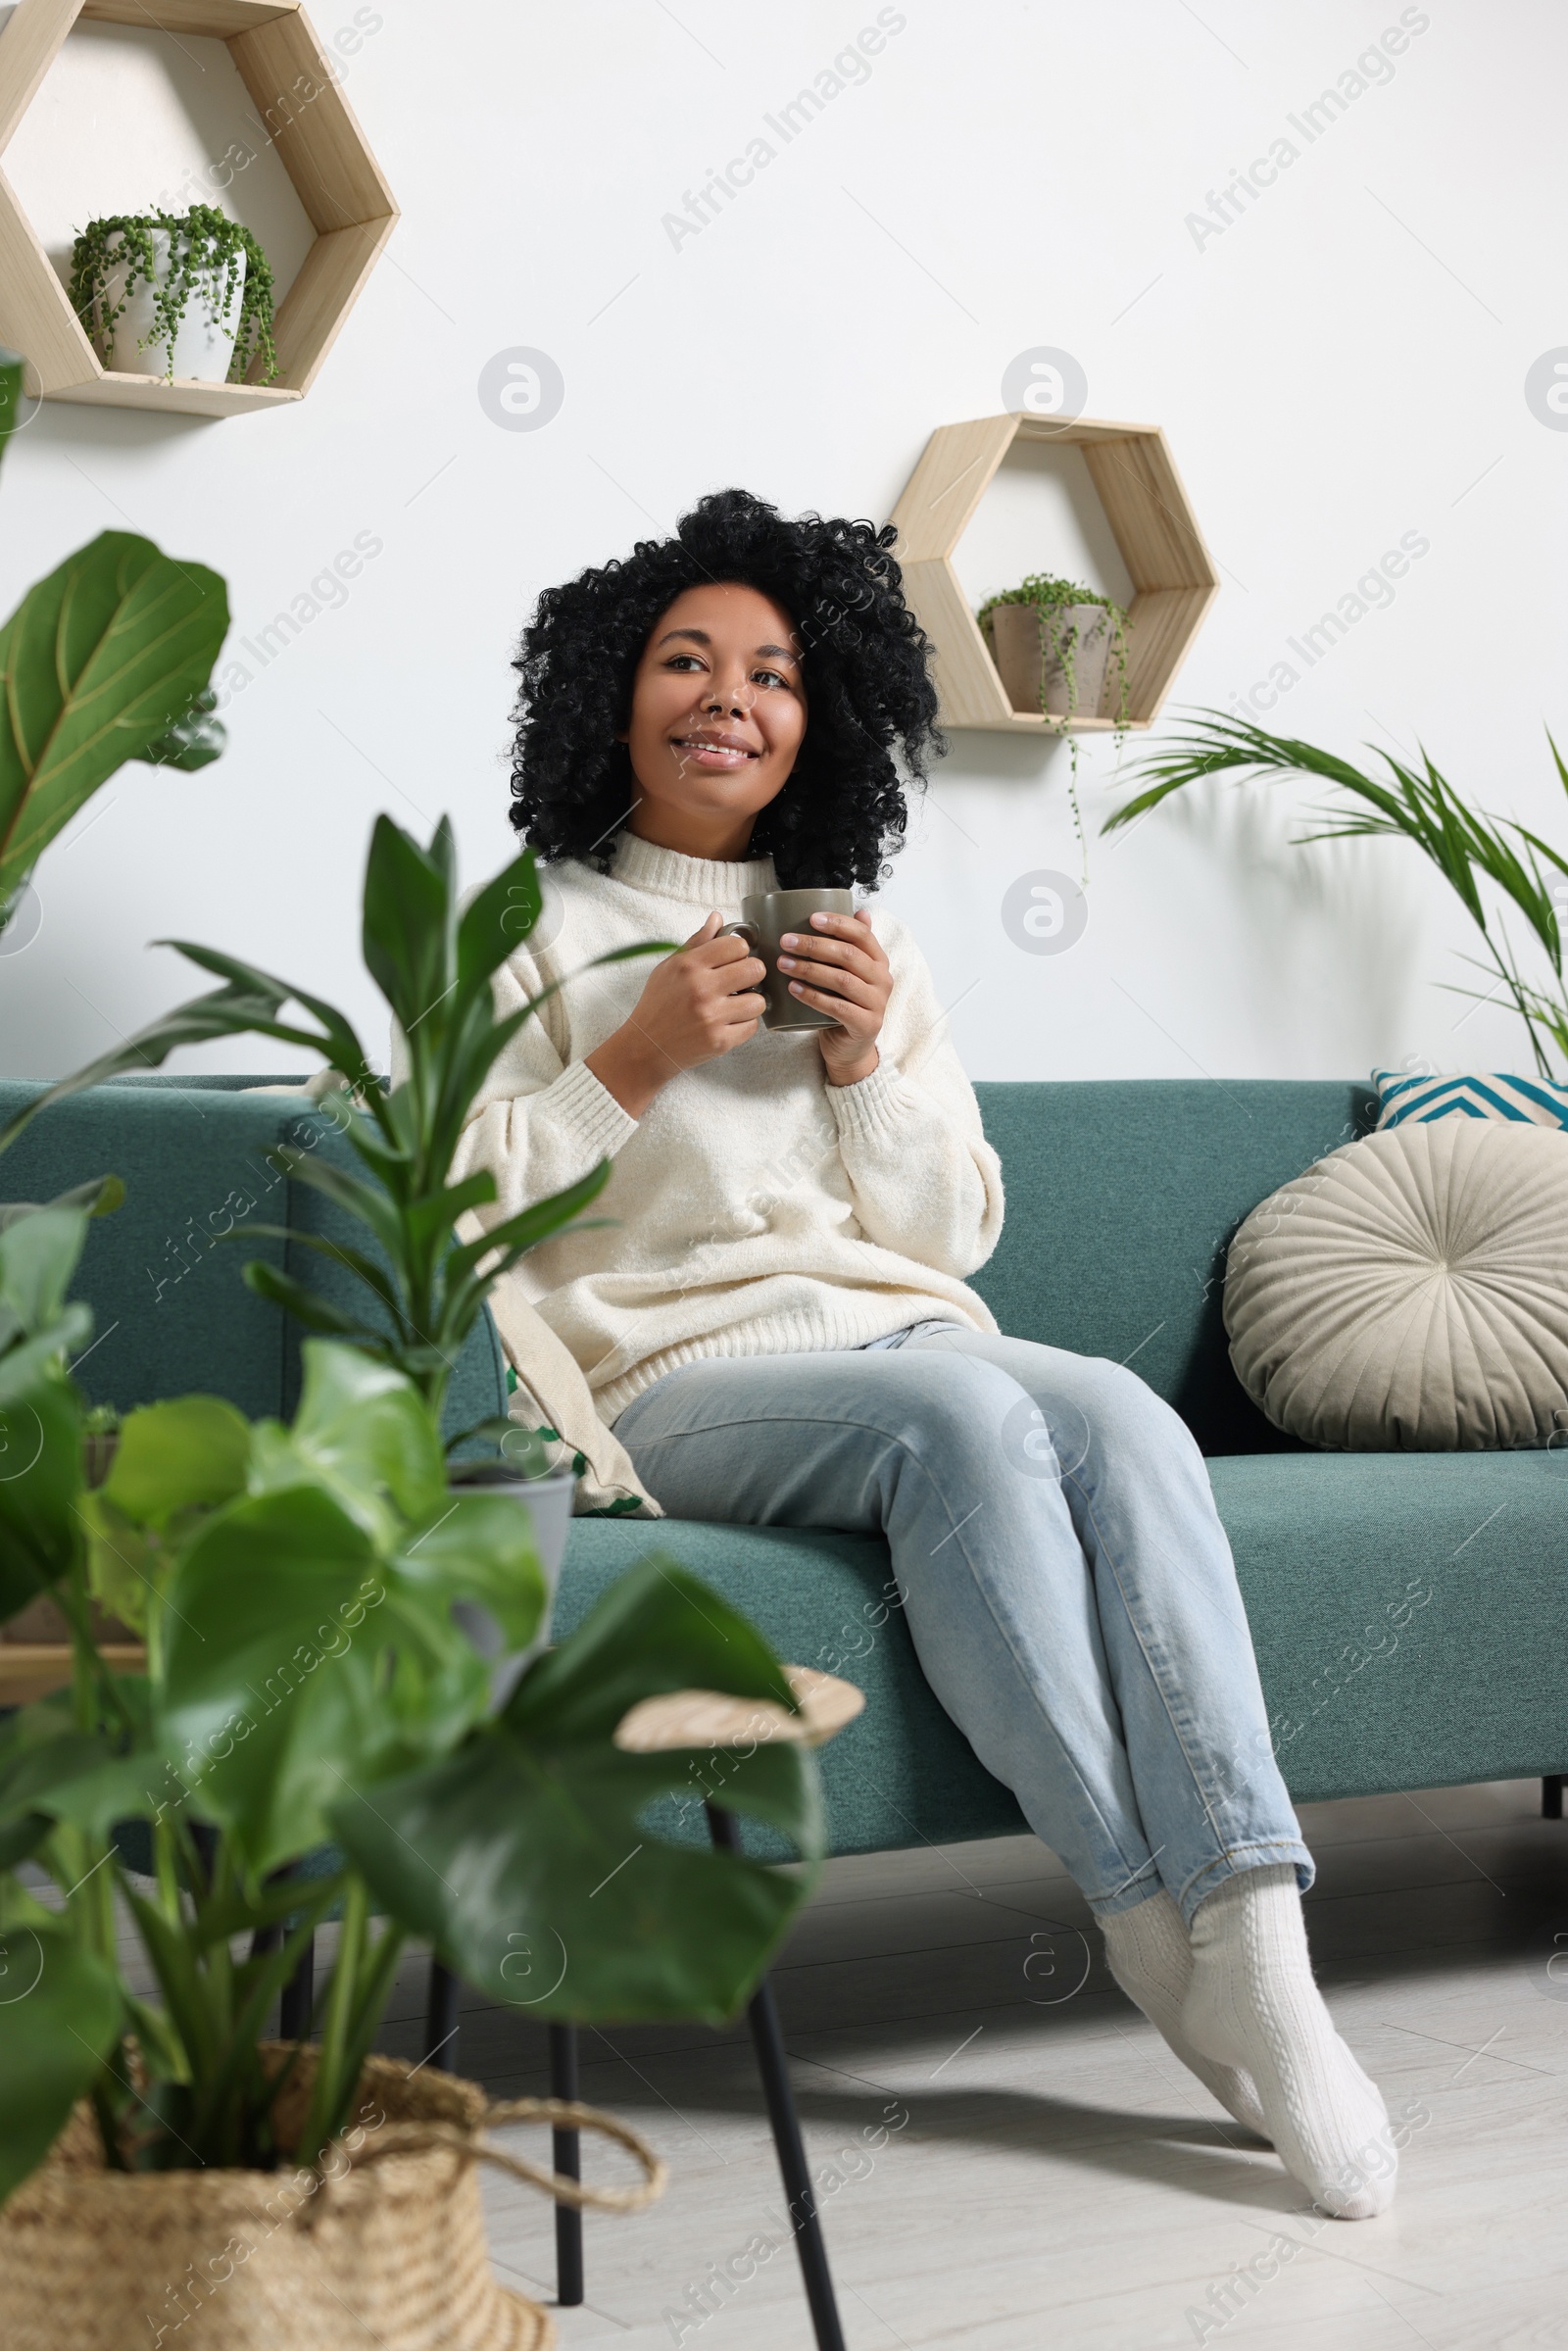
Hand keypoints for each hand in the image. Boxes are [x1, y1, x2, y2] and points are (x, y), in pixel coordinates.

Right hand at [586, 912, 765, 1116]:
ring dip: (750, 1001)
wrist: (645, 1047)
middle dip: (751, 973)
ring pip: (758, 1000)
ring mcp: (712, 1017)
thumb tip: (717, 918)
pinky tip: (730, 1021)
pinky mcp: (720, 1041)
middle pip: (755, 969)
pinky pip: (752, 1026)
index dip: (739, 951)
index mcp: (689, 966)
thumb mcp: (669, 967)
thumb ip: (696, 942)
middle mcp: (702, 989)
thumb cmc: (657, 1004)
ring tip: (735, 1003)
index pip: (737, 945)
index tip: (733, 960)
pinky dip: (744, 1023)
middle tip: (740, 981)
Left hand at [778, 909, 889, 1086]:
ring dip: (810, 969)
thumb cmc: (844, 1005)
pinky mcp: (866, 1024)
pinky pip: (838, 1007)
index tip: (810, 918)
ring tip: (783, 963)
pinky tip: (794, 988)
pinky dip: (813, 996)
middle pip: (849, 955)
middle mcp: (882, 979)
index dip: (837, 924)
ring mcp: (877, 1003)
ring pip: (842, 980)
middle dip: (814, 945)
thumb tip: (859, 910)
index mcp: (878, 961)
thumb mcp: (848, 973)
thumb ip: (853, 945)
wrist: (849, 1048)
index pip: (862, 934)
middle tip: (786, 941)